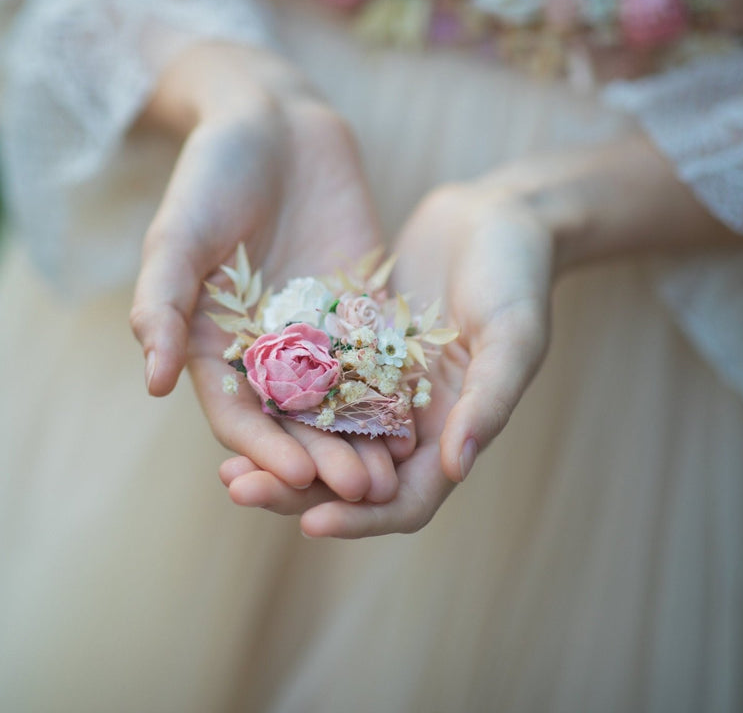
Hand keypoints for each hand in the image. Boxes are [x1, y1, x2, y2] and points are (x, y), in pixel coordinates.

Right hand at [129, 42, 412, 497]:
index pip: (236, 414)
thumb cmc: (210, 175)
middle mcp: (264, 352)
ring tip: (392, 476)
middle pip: (292, 422)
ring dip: (361, 442)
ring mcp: (314, 335)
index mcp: (213, 345)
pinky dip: (393, 394)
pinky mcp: (357, 311)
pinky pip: (375, 360)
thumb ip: (163, 304)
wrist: (272, 122)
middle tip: (359, 490)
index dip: (262, 448)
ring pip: (338, 404)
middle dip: (322, 459)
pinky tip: (421, 421)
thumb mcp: (177, 236)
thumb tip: (153, 382)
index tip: (294, 475)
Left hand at [222, 182, 554, 535]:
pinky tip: (234, 399)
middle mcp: (409, 426)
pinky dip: (276, 404)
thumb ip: (488, 399)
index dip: (360, 520)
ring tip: (225, 465)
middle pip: (348, 483)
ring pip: (319, 442)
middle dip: (295, 493)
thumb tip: (456, 467)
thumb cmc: (517, 276)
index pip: (403, 503)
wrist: (495, 217)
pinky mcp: (348, 353)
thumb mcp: (512, 334)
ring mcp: (375, 391)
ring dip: (276, 456)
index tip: (311, 525)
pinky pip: (307, 391)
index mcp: (451, 436)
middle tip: (239, 490)